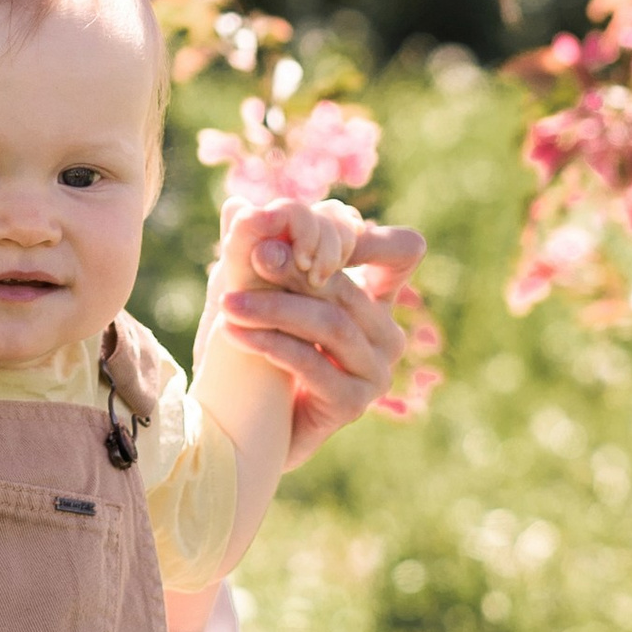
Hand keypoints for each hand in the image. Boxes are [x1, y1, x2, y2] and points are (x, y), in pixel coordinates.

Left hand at [215, 206, 426, 467]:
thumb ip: (254, 249)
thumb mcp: (255, 291)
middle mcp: (387, 335)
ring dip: (274, 309)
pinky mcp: (354, 403)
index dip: (368, 236)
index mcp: (376, 299)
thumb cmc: (256, 351)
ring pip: (330, 324)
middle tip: (248, 257)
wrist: (243, 426)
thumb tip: (237, 205)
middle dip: (292, 269)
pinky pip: (312, 363)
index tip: (306, 231)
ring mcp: (376, 372)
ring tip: (227, 303)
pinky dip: (269, 345)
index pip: (404, 252)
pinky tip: (232, 333)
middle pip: (345, 286)